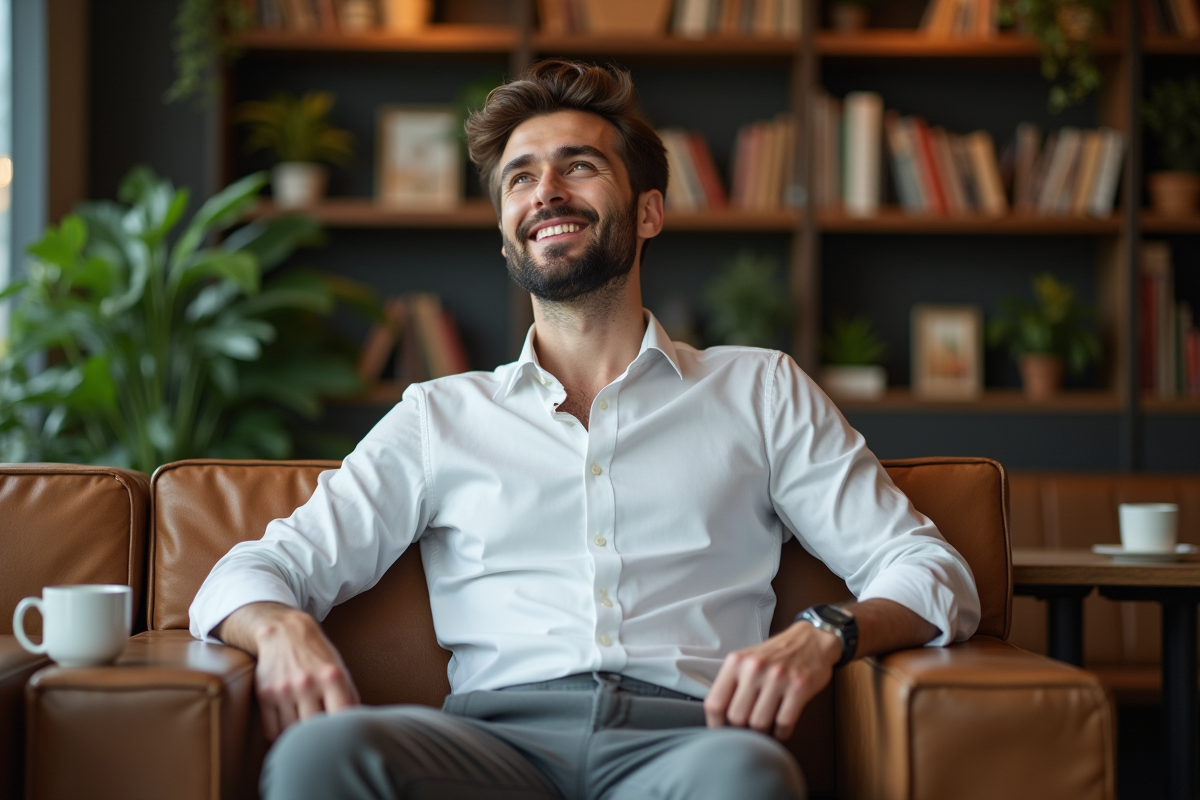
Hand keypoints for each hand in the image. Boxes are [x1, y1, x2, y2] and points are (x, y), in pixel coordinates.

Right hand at [216, 603, 360, 740]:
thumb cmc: (317, 656)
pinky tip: (289, 729)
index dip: (343, 733)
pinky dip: (281, 736)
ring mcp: (283, 690)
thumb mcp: (339, 669)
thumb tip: (358, 726)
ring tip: (305, 734)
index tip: (344, 740)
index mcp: (331, 677)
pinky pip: (272, 731)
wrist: (284, 633)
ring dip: (299, 738)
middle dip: (320, 738)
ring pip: (292, 733)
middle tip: (322, 742)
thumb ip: (350, 697)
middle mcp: (307, 683)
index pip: (341, 717)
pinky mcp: (264, 695)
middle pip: (315, 729)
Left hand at [703, 621, 840, 740]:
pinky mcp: (799, 687)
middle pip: (737, 718)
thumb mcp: (746, 661)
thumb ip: (732, 685)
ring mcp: (778, 677)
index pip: (715, 703)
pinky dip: (781, 733)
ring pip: (759, 724)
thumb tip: (720, 721)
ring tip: (766, 729)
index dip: (716, 725)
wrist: (811, 640)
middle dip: (742, 730)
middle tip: (749, 730)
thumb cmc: (775, 655)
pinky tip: (780, 728)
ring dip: (763, 734)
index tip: (723, 733)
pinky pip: (784, 724)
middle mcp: (754, 668)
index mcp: (736, 662)